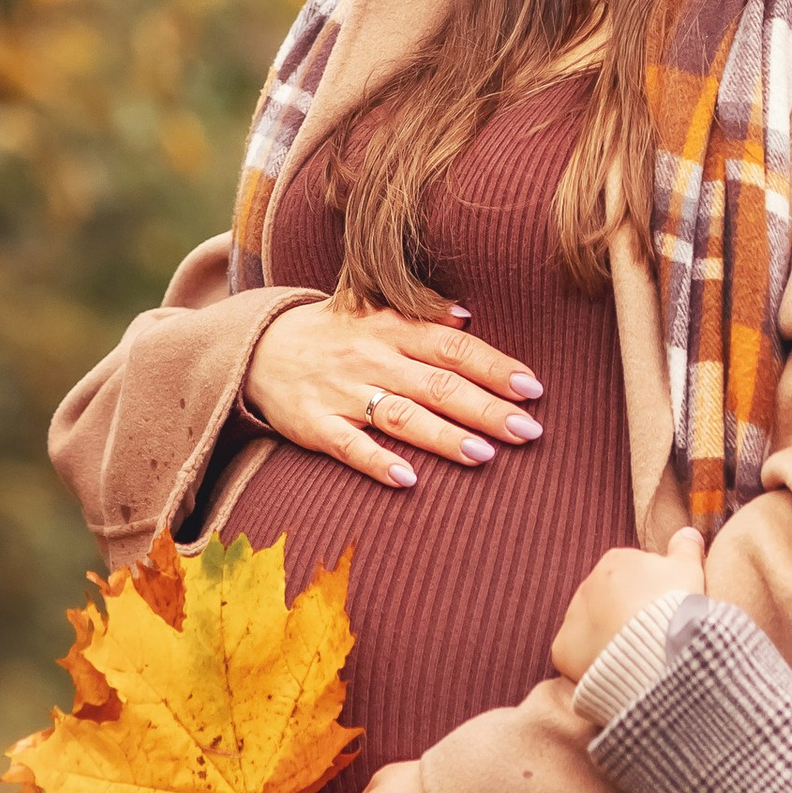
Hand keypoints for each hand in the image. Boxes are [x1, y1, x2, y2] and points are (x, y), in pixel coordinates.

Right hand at [246, 297, 546, 491]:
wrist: (259, 347)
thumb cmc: (337, 335)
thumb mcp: (377, 312)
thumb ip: (424, 317)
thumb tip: (469, 317)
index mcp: (394, 329)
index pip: (454, 348)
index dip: (495, 367)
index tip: (532, 389)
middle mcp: (373, 358)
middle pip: (437, 385)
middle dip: (485, 408)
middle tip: (528, 430)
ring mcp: (343, 393)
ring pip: (401, 416)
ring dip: (443, 436)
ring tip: (485, 455)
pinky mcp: (315, 424)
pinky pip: (349, 446)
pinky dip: (376, 462)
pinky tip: (407, 480)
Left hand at [551, 531, 707, 689]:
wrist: (657, 648)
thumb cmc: (675, 605)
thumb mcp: (689, 570)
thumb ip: (685, 547)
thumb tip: (688, 532)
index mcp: (616, 561)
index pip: (630, 577)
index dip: (649, 596)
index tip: (662, 610)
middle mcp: (587, 585)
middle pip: (607, 601)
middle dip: (624, 615)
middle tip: (649, 633)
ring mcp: (573, 617)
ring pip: (591, 627)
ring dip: (607, 637)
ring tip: (634, 653)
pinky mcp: (563, 649)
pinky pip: (576, 655)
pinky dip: (590, 662)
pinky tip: (614, 668)